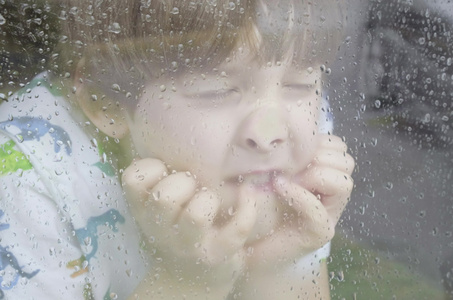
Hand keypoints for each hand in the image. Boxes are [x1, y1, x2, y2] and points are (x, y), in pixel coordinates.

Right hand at [122, 158, 257, 285]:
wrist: (190, 278)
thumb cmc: (177, 227)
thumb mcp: (160, 205)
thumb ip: (162, 176)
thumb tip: (176, 128)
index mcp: (144, 209)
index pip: (133, 179)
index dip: (151, 168)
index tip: (166, 171)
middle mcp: (160, 228)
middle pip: (164, 196)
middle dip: (183, 183)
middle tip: (192, 188)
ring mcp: (187, 244)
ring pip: (196, 215)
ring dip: (207, 199)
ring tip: (211, 200)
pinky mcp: (215, 255)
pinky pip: (235, 230)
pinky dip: (246, 207)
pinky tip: (246, 193)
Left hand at [246, 134, 354, 267]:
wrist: (250, 248)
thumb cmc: (260, 207)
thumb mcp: (272, 172)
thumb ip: (285, 155)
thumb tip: (279, 126)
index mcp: (324, 176)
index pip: (339, 147)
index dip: (319, 143)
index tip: (293, 151)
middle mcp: (333, 196)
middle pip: (346, 162)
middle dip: (318, 158)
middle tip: (291, 167)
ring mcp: (330, 216)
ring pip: (343, 183)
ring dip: (314, 174)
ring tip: (287, 179)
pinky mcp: (319, 235)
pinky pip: (318, 210)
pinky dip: (299, 195)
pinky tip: (280, 188)